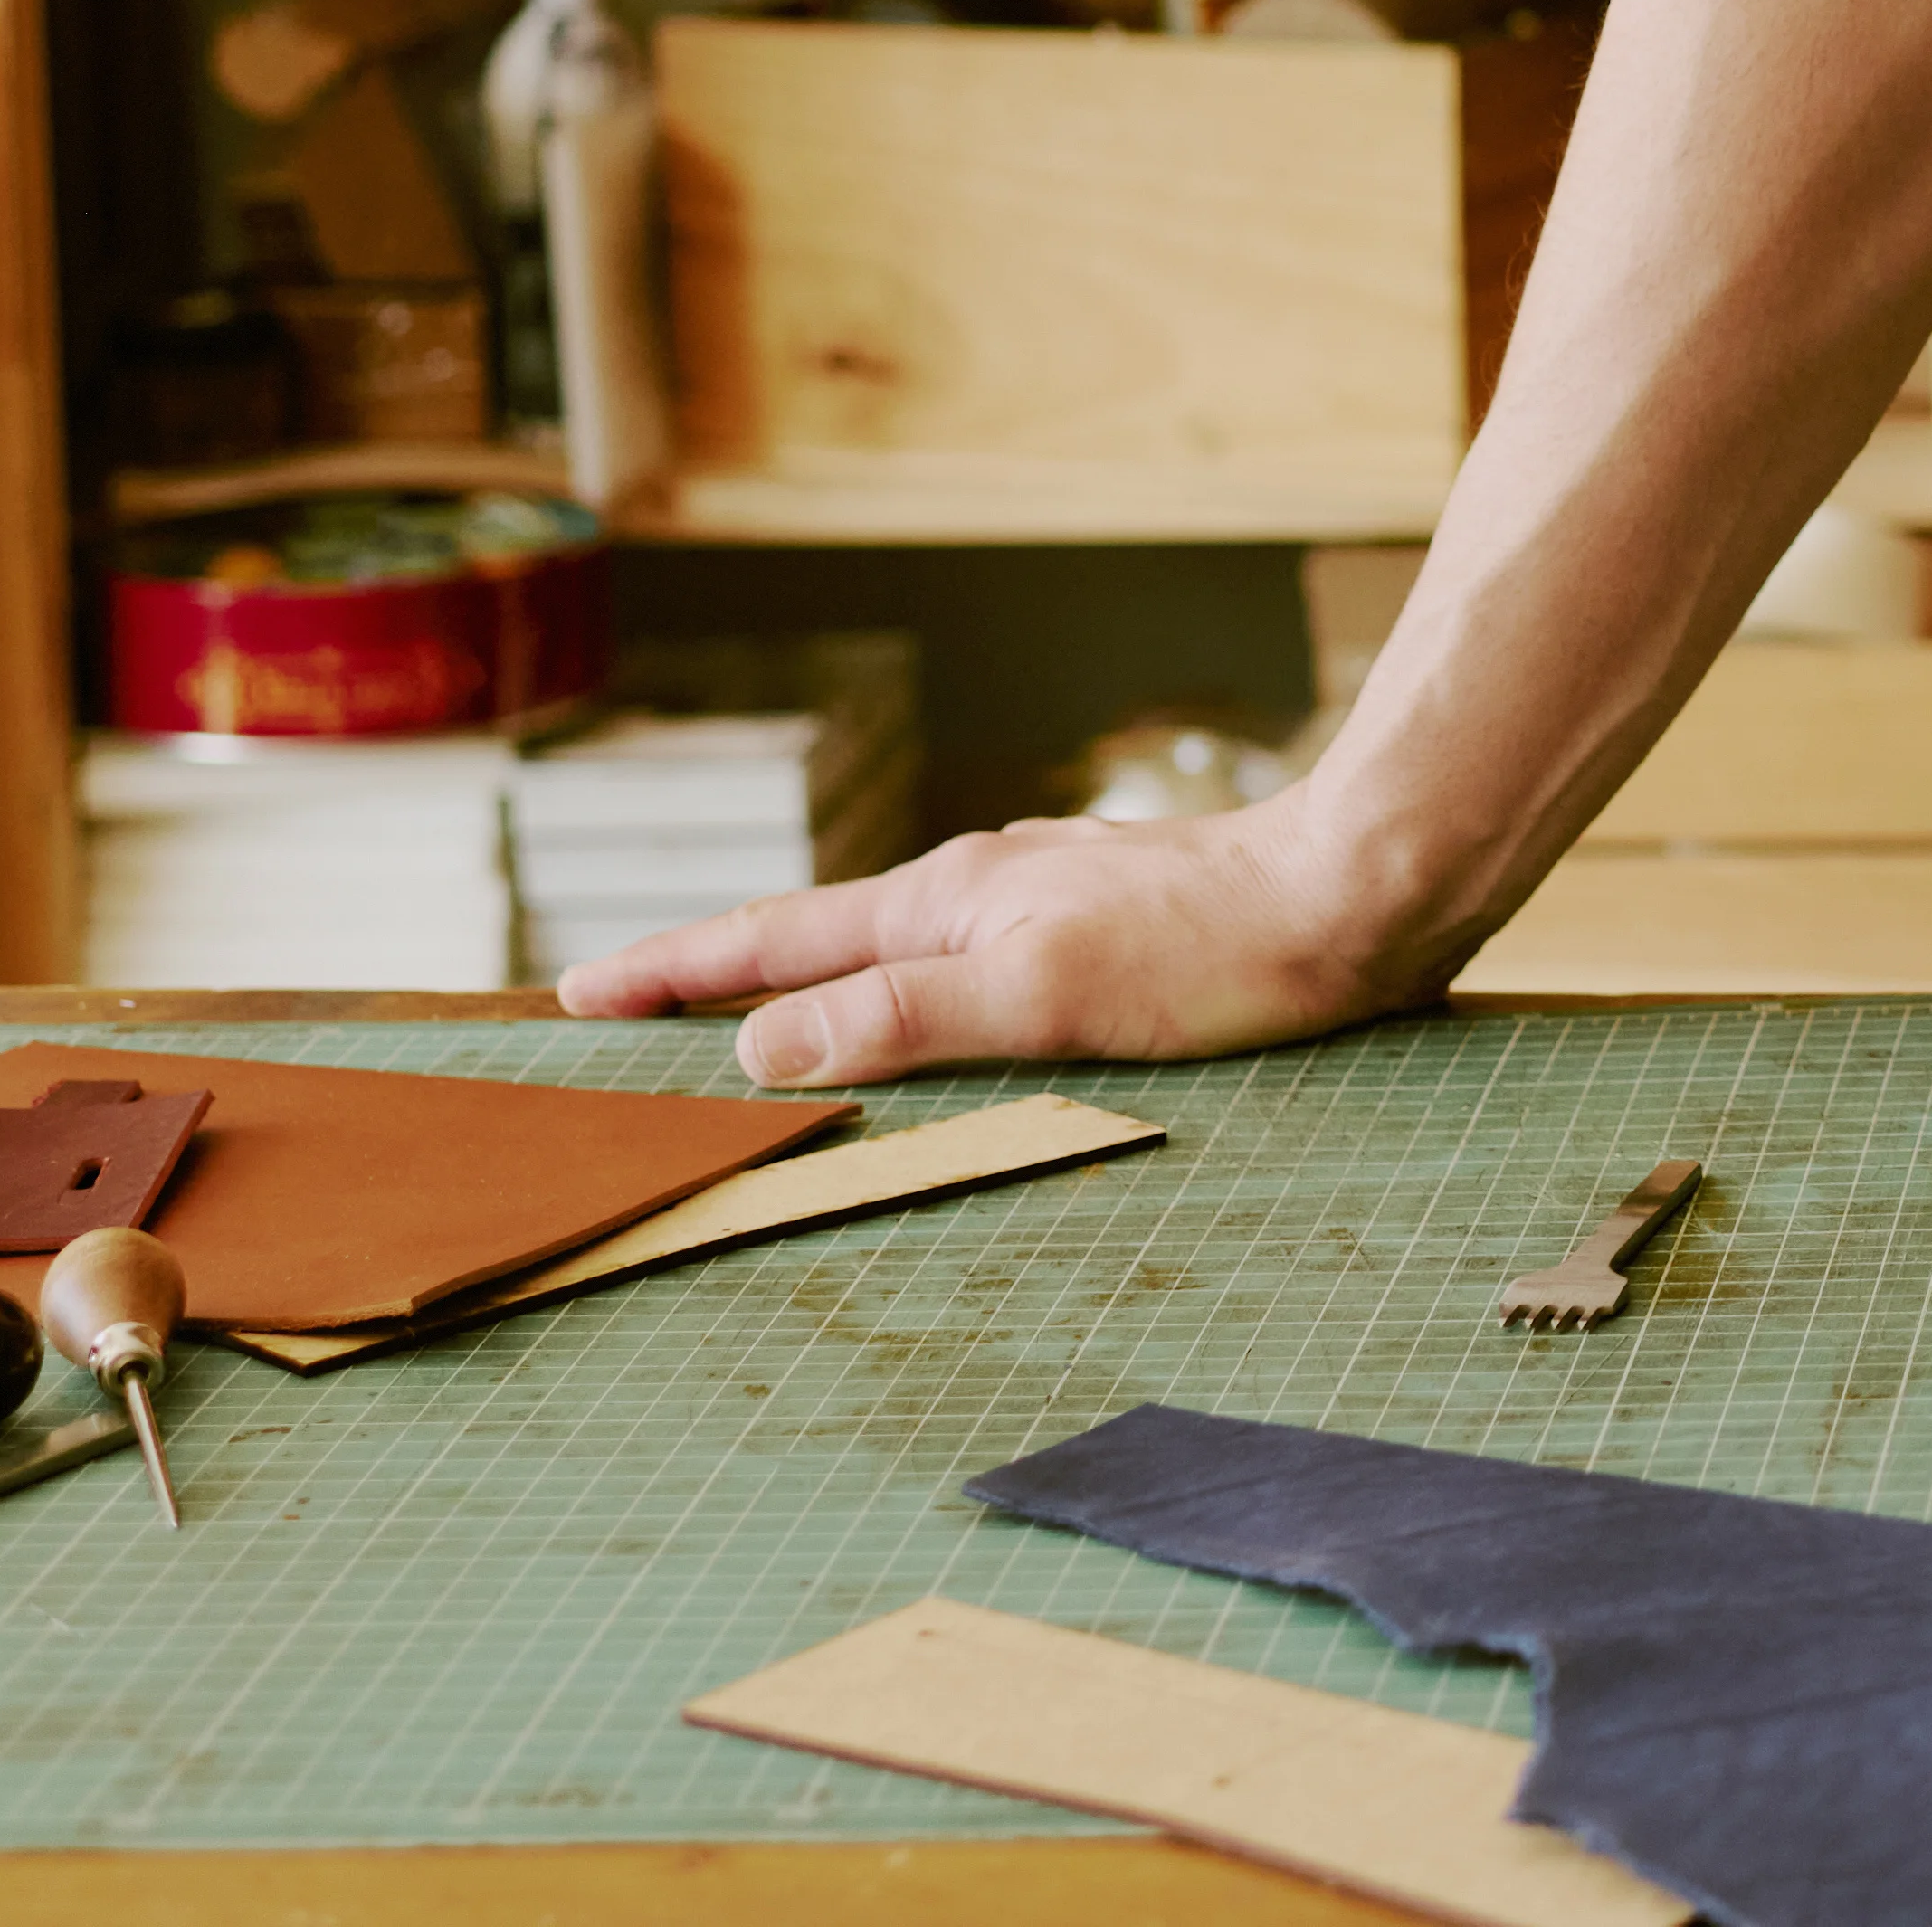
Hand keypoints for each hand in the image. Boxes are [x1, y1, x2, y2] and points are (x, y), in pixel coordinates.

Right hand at [555, 790, 1450, 1086]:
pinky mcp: (1093, 933)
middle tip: (622, 1013)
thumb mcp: (1045, 997)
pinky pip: (956, 969)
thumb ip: (901, 1017)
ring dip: (804, 987)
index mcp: (948, 900)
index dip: (672, 972)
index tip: (574, 995)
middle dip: (713, 976)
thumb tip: (757, 1042)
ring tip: (740, 1026)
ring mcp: (1036, 904)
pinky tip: (919, 1022)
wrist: (1358, 896)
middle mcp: (979, 889)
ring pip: (887, 954)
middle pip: (814, 939)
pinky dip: (896, 998)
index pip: (772, 941)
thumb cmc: (1215, 949)